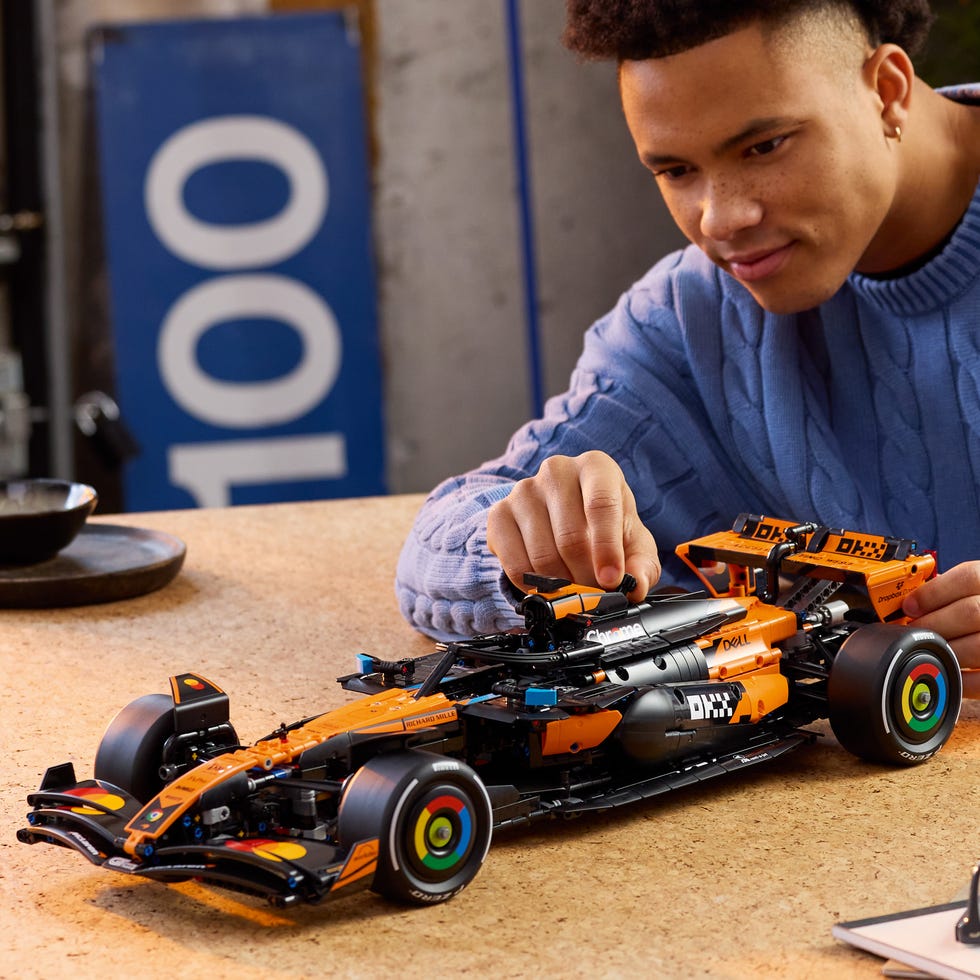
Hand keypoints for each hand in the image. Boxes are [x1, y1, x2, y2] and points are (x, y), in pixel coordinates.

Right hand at [486, 451, 660, 601]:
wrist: (565, 516)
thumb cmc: (605, 525)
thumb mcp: (633, 542)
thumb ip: (642, 565)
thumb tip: (636, 585)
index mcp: (595, 466)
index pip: (601, 505)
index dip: (607, 548)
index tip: (611, 580)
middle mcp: (556, 470)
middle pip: (570, 537)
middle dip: (586, 576)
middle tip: (594, 592)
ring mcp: (524, 490)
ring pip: (543, 555)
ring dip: (562, 584)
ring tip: (574, 586)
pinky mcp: (499, 513)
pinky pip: (515, 563)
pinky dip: (534, 585)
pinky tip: (548, 583)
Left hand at [903, 561, 979, 698]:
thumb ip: (956, 592)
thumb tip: (913, 604)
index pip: (970, 577)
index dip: (934, 592)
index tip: (909, 606)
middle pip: (970, 612)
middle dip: (934, 624)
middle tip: (913, 633)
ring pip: (978, 646)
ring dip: (945, 651)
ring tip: (929, 651)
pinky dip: (963, 679)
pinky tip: (950, 673)